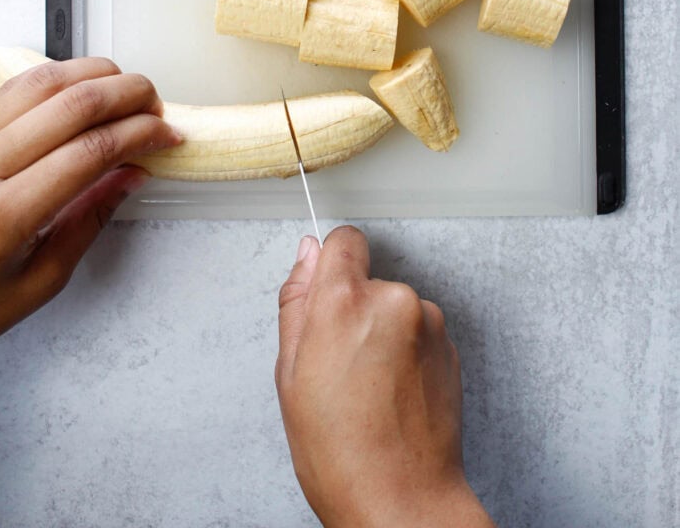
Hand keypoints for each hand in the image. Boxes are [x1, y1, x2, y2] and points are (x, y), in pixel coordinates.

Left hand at [0, 57, 180, 335]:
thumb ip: (86, 224)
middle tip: (153, 105)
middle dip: (128, 94)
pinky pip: (12, 86)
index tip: (164, 134)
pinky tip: (77, 89)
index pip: (91, 151)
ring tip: (122, 89)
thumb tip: (130, 175)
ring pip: (40, 80)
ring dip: (93, 74)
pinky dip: (54, 77)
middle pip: (72, 104)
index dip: (140, 133)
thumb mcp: (34, 284)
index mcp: (3, 217)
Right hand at [276, 227, 494, 527]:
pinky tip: (394, 394)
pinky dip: (406, 352)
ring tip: (370, 388)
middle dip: (354, 310)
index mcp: (344, 301)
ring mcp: (428, 322)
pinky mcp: (449, 345)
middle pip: (368, 280)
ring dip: (382, 333)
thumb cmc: (339, 451)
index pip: (344, 239)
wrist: (402, 501)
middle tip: (340, 366)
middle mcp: (392, 299)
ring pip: (394, 307)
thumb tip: (307, 254)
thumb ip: (297, 301)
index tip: (326, 294)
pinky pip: (418, 331)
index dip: (331, 264)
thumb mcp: (290, 373)